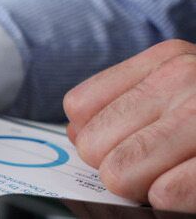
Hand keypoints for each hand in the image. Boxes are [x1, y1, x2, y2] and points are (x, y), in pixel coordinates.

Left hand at [64, 39, 195, 211]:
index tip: (124, 144)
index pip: (81, 108)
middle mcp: (184, 80)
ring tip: (174, 177)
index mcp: (166, 61)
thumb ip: (127, 102)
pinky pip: (165, 193)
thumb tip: (77, 133)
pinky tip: (187, 191)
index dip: (98, 137)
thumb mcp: (182, 88)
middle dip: (117, 166)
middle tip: (153, 168)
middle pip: (93, 145)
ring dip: (142, 187)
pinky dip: (170, 200)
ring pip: (119, 172)